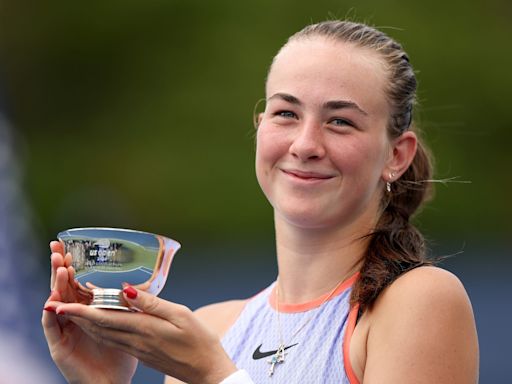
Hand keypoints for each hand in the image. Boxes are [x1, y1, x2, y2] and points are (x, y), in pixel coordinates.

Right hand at [42, 241, 136, 383]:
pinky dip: (51, 313)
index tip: (70, 247)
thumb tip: (128, 287)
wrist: (113, 383)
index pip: (77, 283)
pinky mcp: (59, 346)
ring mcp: (65, 331)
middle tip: (57, 249)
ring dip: (56, 285)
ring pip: (57, 303)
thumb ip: (129, 306)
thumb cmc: (122, 356)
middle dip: (59, 268)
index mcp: (90, 311)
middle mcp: (75, 319)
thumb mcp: (129, 326)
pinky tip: (52, 301)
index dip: (73, 266)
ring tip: (60, 269)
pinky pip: (51, 327)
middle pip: (63, 288)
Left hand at [52, 287, 237, 383]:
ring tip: (72, 309)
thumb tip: (127, 291)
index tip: (61, 302)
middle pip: (98, 327)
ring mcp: (137, 349)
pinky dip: (101, 329)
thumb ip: (152, 303)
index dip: (80, 310)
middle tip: (59, 302)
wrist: (206, 370)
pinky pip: (114, 339)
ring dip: (85, 322)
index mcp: (144, 329)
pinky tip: (99, 322)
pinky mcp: (141, 353)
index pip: (104, 318)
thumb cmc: (199, 340)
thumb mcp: (180, 315)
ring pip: (104, 334)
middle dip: (76, 315)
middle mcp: (136, 340)